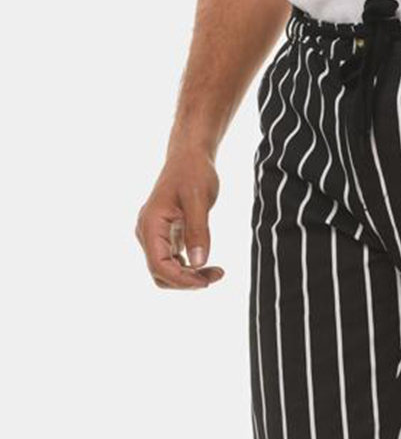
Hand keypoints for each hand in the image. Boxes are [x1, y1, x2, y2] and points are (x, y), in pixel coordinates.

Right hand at [136, 145, 223, 289]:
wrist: (189, 156)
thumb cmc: (193, 172)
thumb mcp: (199, 200)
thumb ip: (198, 231)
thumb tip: (199, 262)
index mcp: (151, 224)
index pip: (158, 266)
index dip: (182, 280)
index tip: (207, 281)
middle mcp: (147, 233)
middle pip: (160, 274)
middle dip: (187, 282)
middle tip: (216, 274)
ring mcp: (155, 236)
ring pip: (166, 272)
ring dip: (189, 278)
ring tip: (217, 271)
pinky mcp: (165, 237)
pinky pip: (173, 263)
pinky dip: (190, 270)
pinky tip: (209, 265)